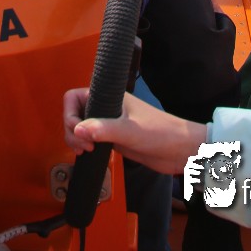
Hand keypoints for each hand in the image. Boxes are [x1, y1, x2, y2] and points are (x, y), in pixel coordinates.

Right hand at [62, 88, 205, 174]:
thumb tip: (77, 129)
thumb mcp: (130, 131)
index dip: (70, 113)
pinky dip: (84, 146)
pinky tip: (88, 155)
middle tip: (84, 147)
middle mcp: (106, 108)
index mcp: (109, 97)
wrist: (180, 150)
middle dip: (71, 129)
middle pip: (74, 113)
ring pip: (80, 127)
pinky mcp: (113, 139)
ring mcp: (109, 123)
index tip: (78, 130)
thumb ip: (103, 129)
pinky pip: (90, 139)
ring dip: (76, 139)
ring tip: (86, 151)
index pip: (75, 96)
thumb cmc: (160, 133)